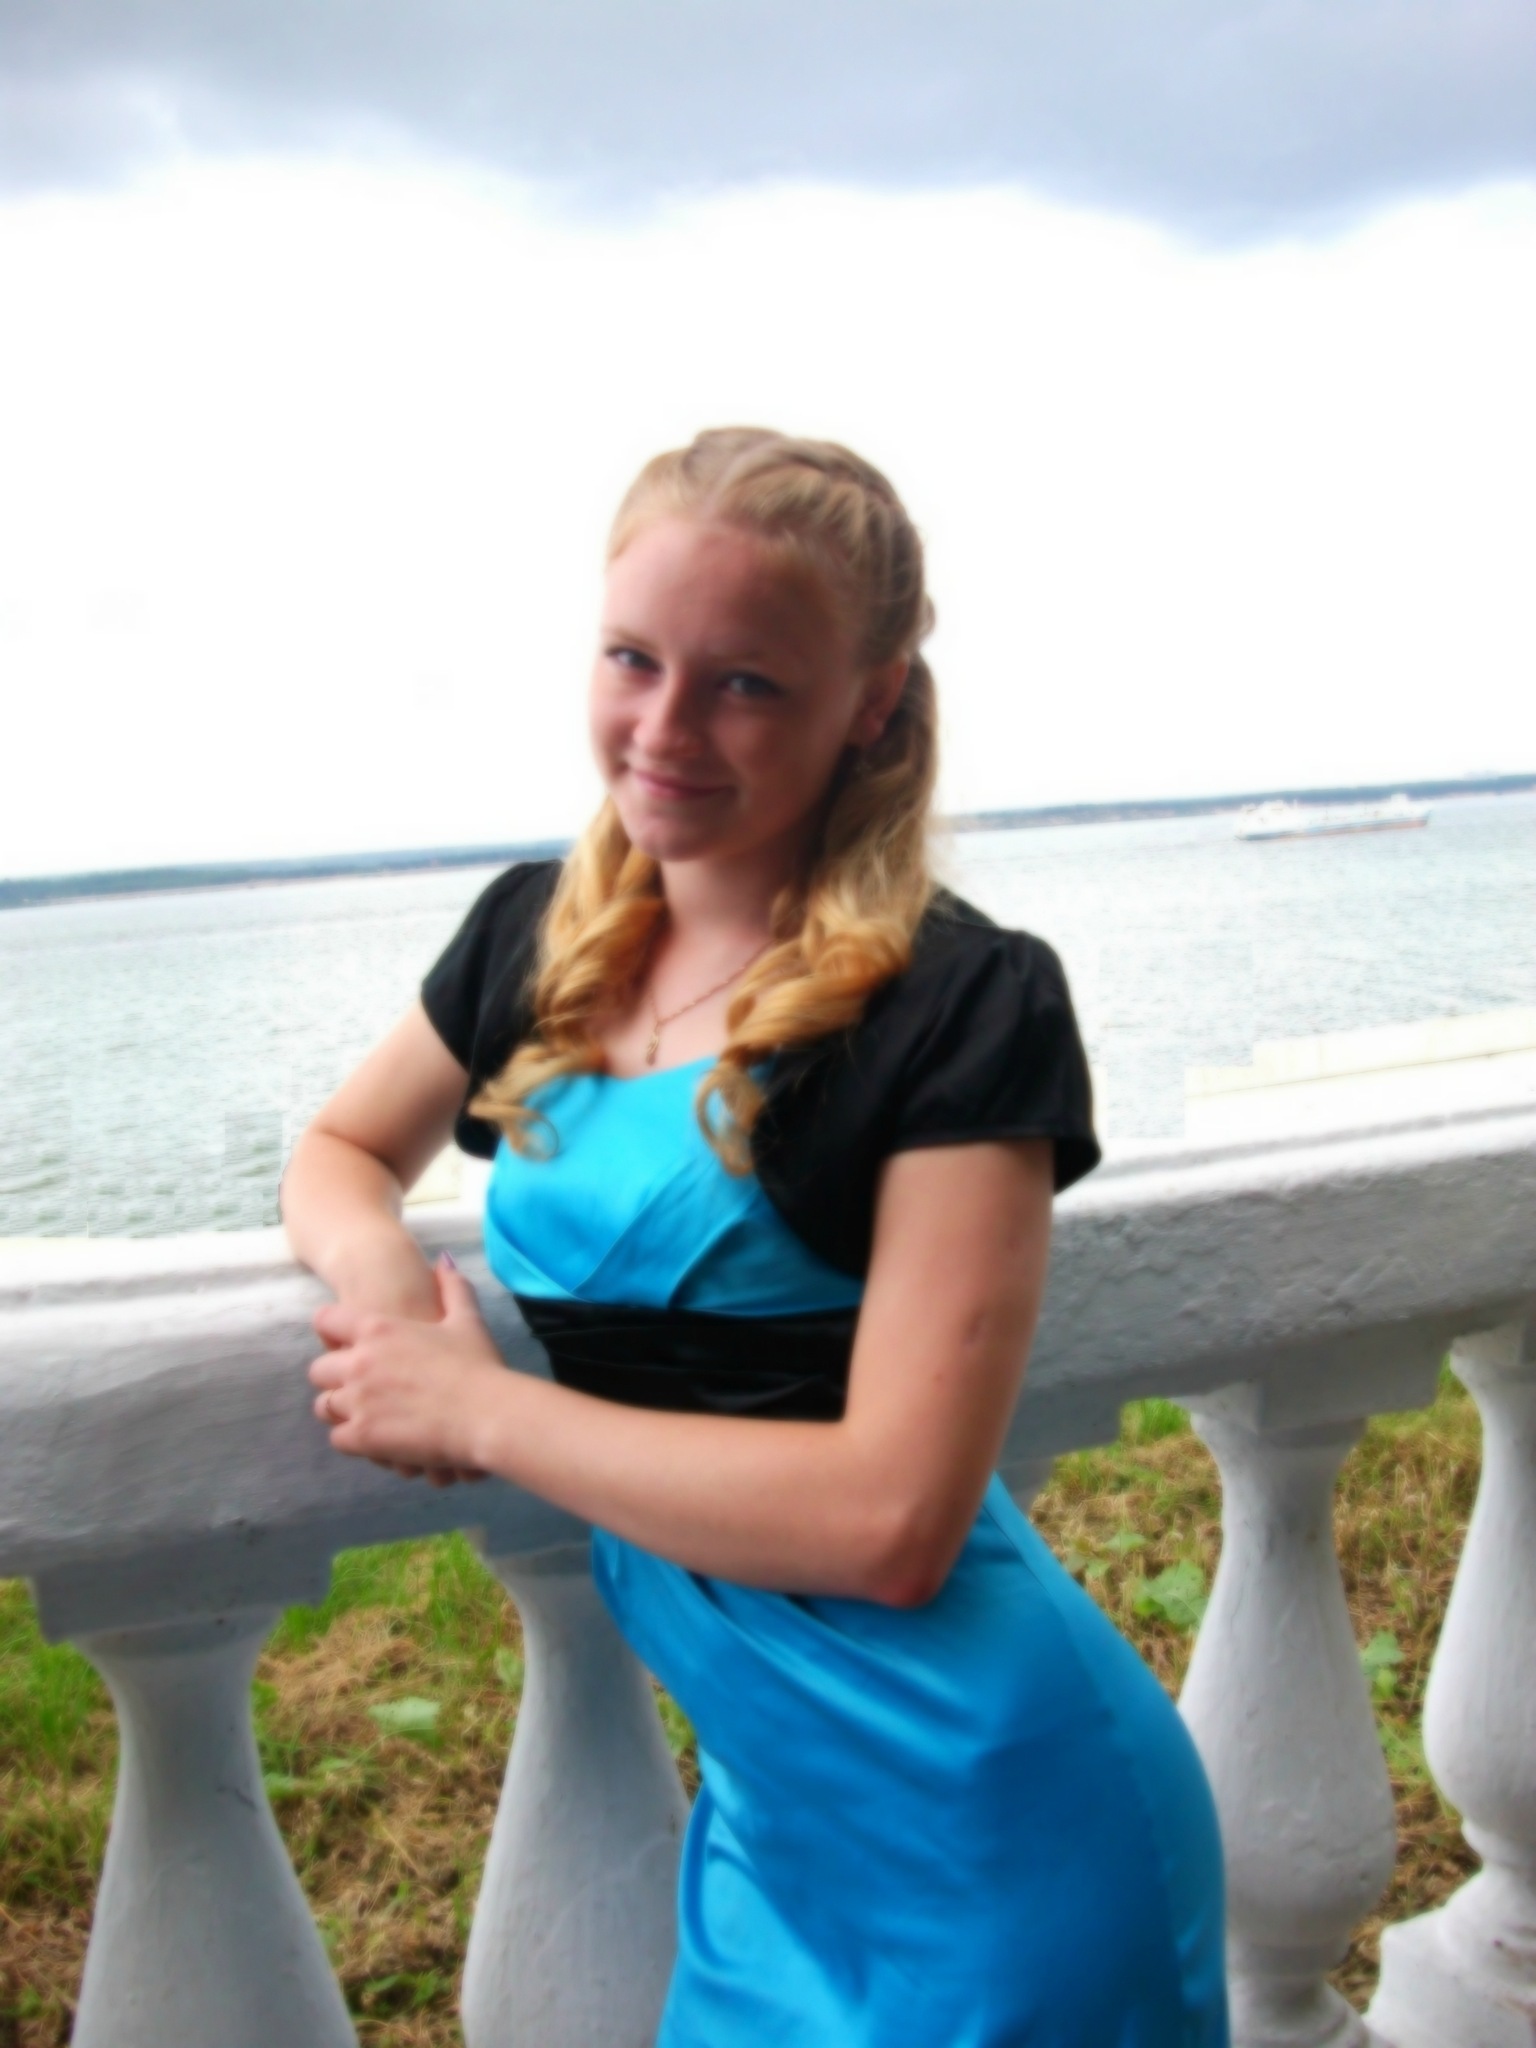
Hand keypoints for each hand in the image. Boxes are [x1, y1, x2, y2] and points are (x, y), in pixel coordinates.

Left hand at [309, 1255, 507, 1483]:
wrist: (487, 1414)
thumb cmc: (478, 1365)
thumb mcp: (467, 1319)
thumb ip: (452, 1288)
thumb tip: (443, 1263)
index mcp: (377, 1329)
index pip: (326, 1321)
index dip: (332, 1332)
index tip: (345, 1343)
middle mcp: (358, 1363)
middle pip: (318, 1370)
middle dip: (335, 1377)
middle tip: (360, 1385)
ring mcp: (357, 1401)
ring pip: (324, 1406)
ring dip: (341, 1410)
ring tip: (366, 1414)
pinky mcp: (363, 1436)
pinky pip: (338, 1438)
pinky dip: (353, 1439)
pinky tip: (374, 1438)